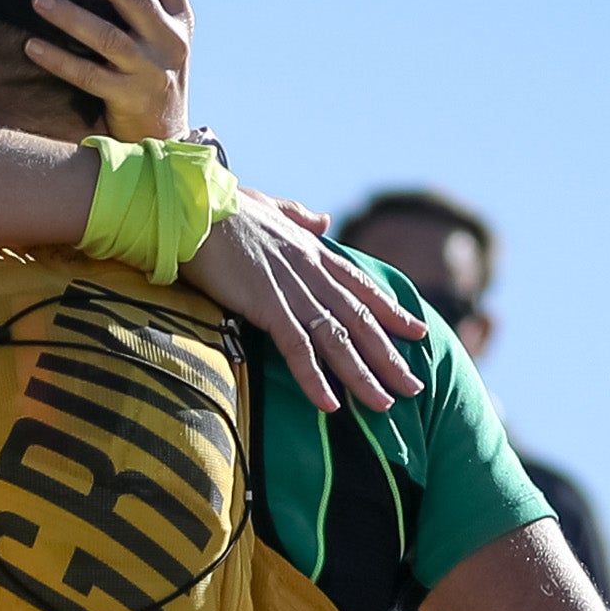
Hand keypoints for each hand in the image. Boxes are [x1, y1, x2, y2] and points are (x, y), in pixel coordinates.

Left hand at [26, 0, 191, 143]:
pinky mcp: (128, 100)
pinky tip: (30, 45)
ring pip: (108, 38)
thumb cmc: (162, 66)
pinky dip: (59, 60)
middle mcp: (169, 39)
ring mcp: (149, 71)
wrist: (167, 135)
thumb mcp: (176, 24)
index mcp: (181, 14)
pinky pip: (88, 77)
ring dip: (70, 16)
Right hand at [185, 197, 427, 411]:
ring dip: (362, 375)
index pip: (361, 287)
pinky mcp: (266, 304)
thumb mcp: (270, 209)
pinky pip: (297, 348)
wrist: (191, 205)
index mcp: (312, 250)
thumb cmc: (222, 206)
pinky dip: (315, 378)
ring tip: (385, 404)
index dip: (391, 312)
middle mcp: (310, 270)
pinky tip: (330, 405)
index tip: (418, 332)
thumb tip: (324, 220)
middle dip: (389, 356)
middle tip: (414, 386)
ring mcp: (291, 288)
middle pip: (359, 320)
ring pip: (337, 339)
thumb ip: (299, 217)